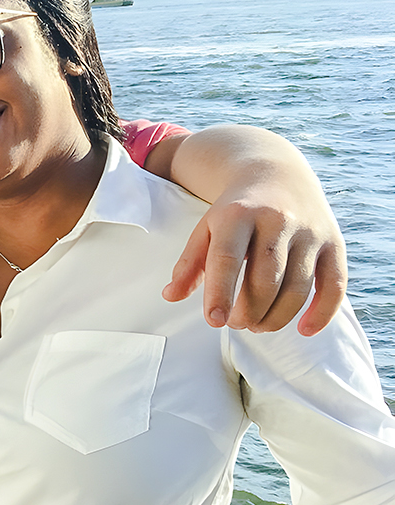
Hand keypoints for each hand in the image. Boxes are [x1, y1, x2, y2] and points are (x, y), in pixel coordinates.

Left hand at [163, 179, 346, 335]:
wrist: (275, 174)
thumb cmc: (234, 211)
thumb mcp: (206, 228)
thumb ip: (189, 263)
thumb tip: (170, 296)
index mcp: (238, 215)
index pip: (227, 258)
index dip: (220, 293)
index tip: (214, 321)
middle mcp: (277, 220)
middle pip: (266, 278)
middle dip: (249, 310)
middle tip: (237, 324)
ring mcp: (309, 231)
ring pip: (297, 286)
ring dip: (277, 316)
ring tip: (258, 325)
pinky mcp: (333, 243)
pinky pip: (334, 284)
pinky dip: (322, 312)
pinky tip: (304, 330)